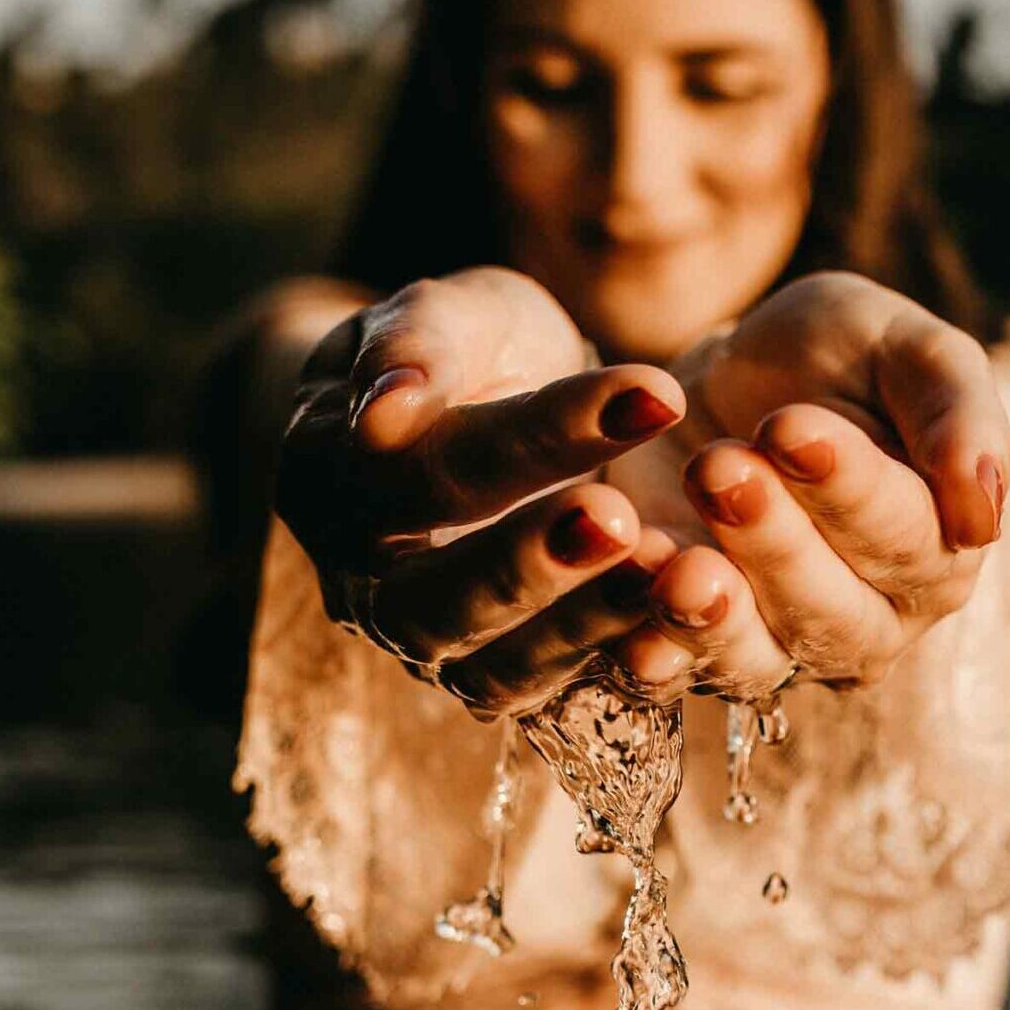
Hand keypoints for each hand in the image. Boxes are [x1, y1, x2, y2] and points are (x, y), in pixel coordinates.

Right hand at [275, 267, 684, 715]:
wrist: (481, 412)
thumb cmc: (465, 351)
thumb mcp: (449, 313)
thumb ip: (418, 344)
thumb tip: (382, 414)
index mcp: (328, 473)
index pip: (429, 462)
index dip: (537, 432)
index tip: (652, 392)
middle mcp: (363, 581)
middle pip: (432, 600)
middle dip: (529, 562)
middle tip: (622, 516)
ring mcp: (427, 646)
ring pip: (489, 669)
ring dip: (578, 627)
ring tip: (663, 572)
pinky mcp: (494, 680)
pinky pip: (550, 697)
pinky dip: (613, 663)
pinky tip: (681, 614)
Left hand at [603, 274, 1009, 699]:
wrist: (724, 376)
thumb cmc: (838, 360)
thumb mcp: (908, 349)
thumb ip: (960, 410)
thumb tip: (985, 515)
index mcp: (938, 554)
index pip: (910, 540)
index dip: (851, 489)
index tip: (790, 427)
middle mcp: (865, 624)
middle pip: (832, 614)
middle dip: (775, 544)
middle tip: (720, 466)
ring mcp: (773, 650)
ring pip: (753, 660)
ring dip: (710, 617)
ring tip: (674, 561)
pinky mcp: (683, 649)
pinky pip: (667, 668)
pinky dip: (643, 642)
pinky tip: (620, 593)